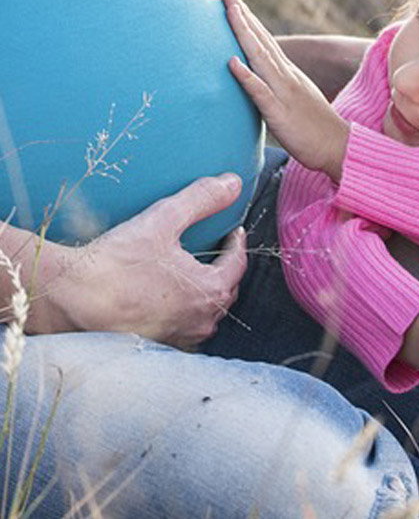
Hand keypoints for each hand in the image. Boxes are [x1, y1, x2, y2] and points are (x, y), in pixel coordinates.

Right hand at [47, 174, 247, 348]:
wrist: (69, 298)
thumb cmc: (116, 263)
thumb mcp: (164, 220)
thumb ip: (202, 199)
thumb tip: (233, 184)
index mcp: (210, 291)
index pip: (237, 264)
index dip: (236, 243)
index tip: (232, 230)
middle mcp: (200, 322)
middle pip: (225, 290)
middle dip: (224, 267)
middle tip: (216, 248)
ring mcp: (179, 338)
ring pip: (205, 313)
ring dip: (205, 292)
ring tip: (193, 272)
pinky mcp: (156, 345)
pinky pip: (182, 327)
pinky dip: (183, 310)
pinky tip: (167, 297)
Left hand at [224, 0, 349, 180]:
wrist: (339, 147)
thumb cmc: (315, 129)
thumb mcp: (295, 100)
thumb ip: (278, 87)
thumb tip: (260, 79)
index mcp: (288, 74)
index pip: (266, 42)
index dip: (249, 20)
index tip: (234, 0)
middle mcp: (286, 77)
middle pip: (261, 41)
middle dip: (243, 16)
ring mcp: (284, 93)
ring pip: (260, 58)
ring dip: (244, 34)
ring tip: (229, 11)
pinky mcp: (280, 113)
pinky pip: (260, 92)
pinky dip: (246, 76)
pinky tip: (232, 62)